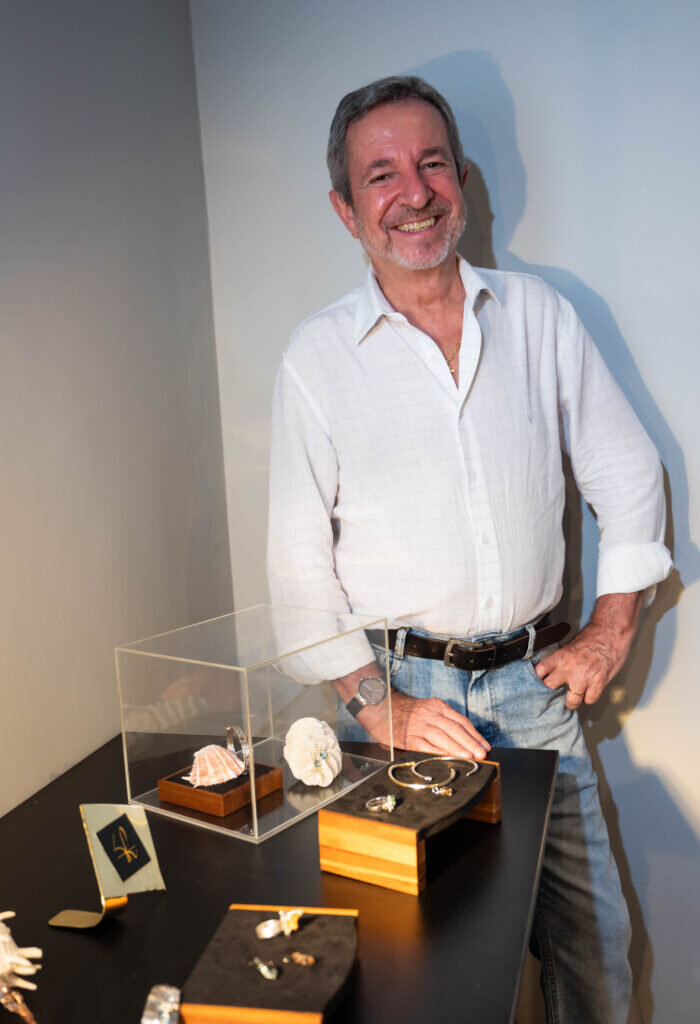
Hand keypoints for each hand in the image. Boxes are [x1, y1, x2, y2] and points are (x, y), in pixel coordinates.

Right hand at [360, 689, 490, 759]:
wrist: (381, 706)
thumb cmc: (407, 711)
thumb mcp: (428, 708)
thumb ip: (444, 720)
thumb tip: (465, 739)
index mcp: (437, 706)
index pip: (461, 721)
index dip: (474, 735)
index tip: (484, 746)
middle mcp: (429, 714)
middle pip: (454, 728)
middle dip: (471, 743)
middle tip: (482, 754)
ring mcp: (418, 726)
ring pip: (442, 736)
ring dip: (458, 748)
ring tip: (470, 757)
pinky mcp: (408, 738)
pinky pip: (426, 746)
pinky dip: (439, 753)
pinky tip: (448, 759)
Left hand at [535, 592, 642, 708]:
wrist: (611, 632)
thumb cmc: (592, 638)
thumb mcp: (570, 646)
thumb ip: (561, 660)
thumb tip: (553, 672)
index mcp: (560, 656)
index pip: (540, 671)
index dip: (539, 678)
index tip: (540, 682)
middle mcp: (569, 668)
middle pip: (551, 687)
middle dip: (553, 691)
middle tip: (557, 691)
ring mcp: (584, 677)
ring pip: (571, 701)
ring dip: (573, 701)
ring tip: (574, 699)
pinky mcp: (598, 682)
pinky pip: (590, 699)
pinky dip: (590, 698)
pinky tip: (590, 692)